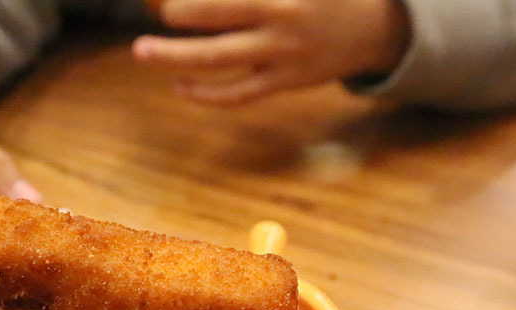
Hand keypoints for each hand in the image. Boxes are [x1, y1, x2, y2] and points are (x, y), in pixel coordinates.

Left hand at [133, 0, 409, 103]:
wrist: (374, 28)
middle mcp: (280, 18)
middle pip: (217, 12)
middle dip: (181, 10)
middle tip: (153, 8)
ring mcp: (280, 55)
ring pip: (219, 59)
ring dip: (176, 56)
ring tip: (142, 51)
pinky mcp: (283, 82)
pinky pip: (239, 94)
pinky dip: (207, 94)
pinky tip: (180, 85)